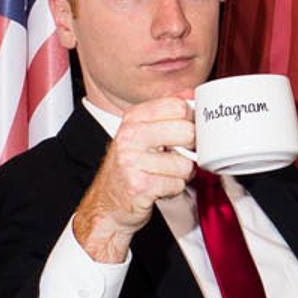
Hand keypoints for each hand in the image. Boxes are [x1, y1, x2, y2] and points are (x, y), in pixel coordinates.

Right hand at [73, 97, 199, 261]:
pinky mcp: (140, 185)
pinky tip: (159, 187)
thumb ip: (166, 113)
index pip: (177, 105)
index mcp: (133, 118)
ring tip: (164, 174)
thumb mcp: (142, 134)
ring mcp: (133, 161)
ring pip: (185, 164)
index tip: (186, 132)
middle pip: (186, 132)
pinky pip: (177, 184)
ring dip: (181, 174)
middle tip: (179, 155)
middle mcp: (131, 136)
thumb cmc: (128, 169)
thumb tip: (190, 93)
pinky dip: (173, 189)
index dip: (191, 120)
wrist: (106, 204)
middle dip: (190, 148)